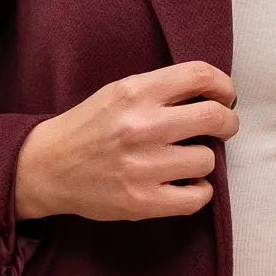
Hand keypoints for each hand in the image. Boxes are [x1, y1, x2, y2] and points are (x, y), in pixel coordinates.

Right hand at [14, 60, 238, 221]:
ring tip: (186, 160)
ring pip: (207, 160)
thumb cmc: (88, 128)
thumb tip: (212, 94)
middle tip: (223, 127)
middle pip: (214, 118)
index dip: (223, 86)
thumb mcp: (118, 93)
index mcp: (135, 92)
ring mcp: (143, 166)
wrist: (47, 167)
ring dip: (204, 160)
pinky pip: (197, 197)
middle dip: (228, 122)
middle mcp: (141, 126)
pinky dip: (199, 191)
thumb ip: (160, 91)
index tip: (225, 96)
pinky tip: (186, 185)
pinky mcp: (142, 200)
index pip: (199, 75)